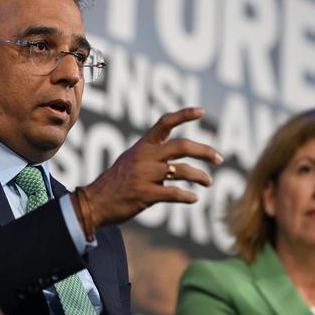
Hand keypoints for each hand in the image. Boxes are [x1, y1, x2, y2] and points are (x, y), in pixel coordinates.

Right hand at [74, 107, 222, 236]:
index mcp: (142, 146)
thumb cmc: (115, 183)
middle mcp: (144, 157)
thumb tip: (175, 159)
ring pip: (182, 171)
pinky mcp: (145, 195)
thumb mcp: (130, 160)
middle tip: (220, 158)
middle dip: (205, 151)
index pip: (164, 123)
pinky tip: (193, 198)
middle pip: (182, 146)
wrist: (94, 202)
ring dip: (201, 177)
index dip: (184, 115)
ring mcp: (145, 175)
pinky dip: (188, 197)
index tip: (202, 111)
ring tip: (208, 182)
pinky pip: (174, 193)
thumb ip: (151, 156)